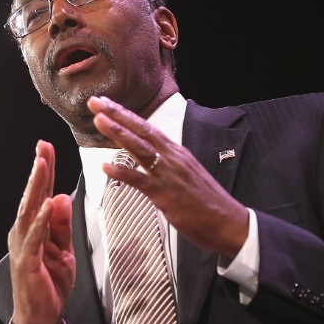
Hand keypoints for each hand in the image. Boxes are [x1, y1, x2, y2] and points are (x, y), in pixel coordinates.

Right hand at [7, 140, 75, 323]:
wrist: (41, 317)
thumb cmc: (50, 284)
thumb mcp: (63, 250)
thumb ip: (63, 226)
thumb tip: (63, 197)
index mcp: (33, 229)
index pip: (41, 195)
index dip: (44, 172)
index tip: (46, 148)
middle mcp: (23, 233)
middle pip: (32, 196)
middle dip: (38, 170)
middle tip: (43, 147)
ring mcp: (23, 246)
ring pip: (30, 210)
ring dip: (37, 187)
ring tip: (42, 165)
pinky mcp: (26, 261)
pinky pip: (35, 237)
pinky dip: (42, 219)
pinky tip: (49, 204)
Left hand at [87, 96, 247, 257]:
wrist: (228, 222)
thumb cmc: (207, 202)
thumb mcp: (186, 174)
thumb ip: (168, 164)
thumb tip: (150, 159)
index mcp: (177, 152)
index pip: (147, 128)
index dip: (125, 115)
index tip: (107, 103)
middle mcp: (172, 158)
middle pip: (141, 130)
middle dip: (117, 114)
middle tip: (95, 101)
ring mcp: (169, 175)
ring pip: (139, 148)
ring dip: (118, 133)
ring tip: (99, 120)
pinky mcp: (166, 194)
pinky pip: (140, 181)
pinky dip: (122, 172)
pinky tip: (105, 166)